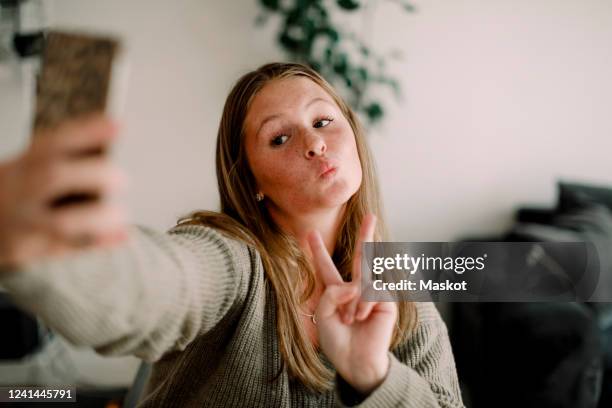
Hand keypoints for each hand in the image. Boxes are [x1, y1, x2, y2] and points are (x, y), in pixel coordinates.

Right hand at [0, 114, 128, 268]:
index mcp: (19, 166)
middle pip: (53, 177)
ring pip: (62, 221)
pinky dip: (99, 242)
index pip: (52, 143)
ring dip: (100, 216)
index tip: (118, 125)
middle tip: (122, 179)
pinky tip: (122, 235)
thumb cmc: (15, 194)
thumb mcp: (26, 169)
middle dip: (95, 174)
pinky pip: (69, 249)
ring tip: (120, 212)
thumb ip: (62, 158)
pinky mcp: (29, 251)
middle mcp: (17, 192)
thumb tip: (114, 137)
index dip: (86, 132)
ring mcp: (22, 224)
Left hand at [307, 213, 396, 394]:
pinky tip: (362, 319)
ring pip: (360, 280)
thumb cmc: (337, 343)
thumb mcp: (322, 315)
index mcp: (336, 293)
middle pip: (359, 257)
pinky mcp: (386, 301)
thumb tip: (356, 284)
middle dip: (365, 235)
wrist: (356, 362)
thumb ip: (332, 292)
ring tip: (350, 320)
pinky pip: (369, 292)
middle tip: (370, 215)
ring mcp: (373, 294)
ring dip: (350, 302)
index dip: (317, 251)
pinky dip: (361, 306)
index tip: (308, 233)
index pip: (326, 268)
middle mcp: (356, 289)